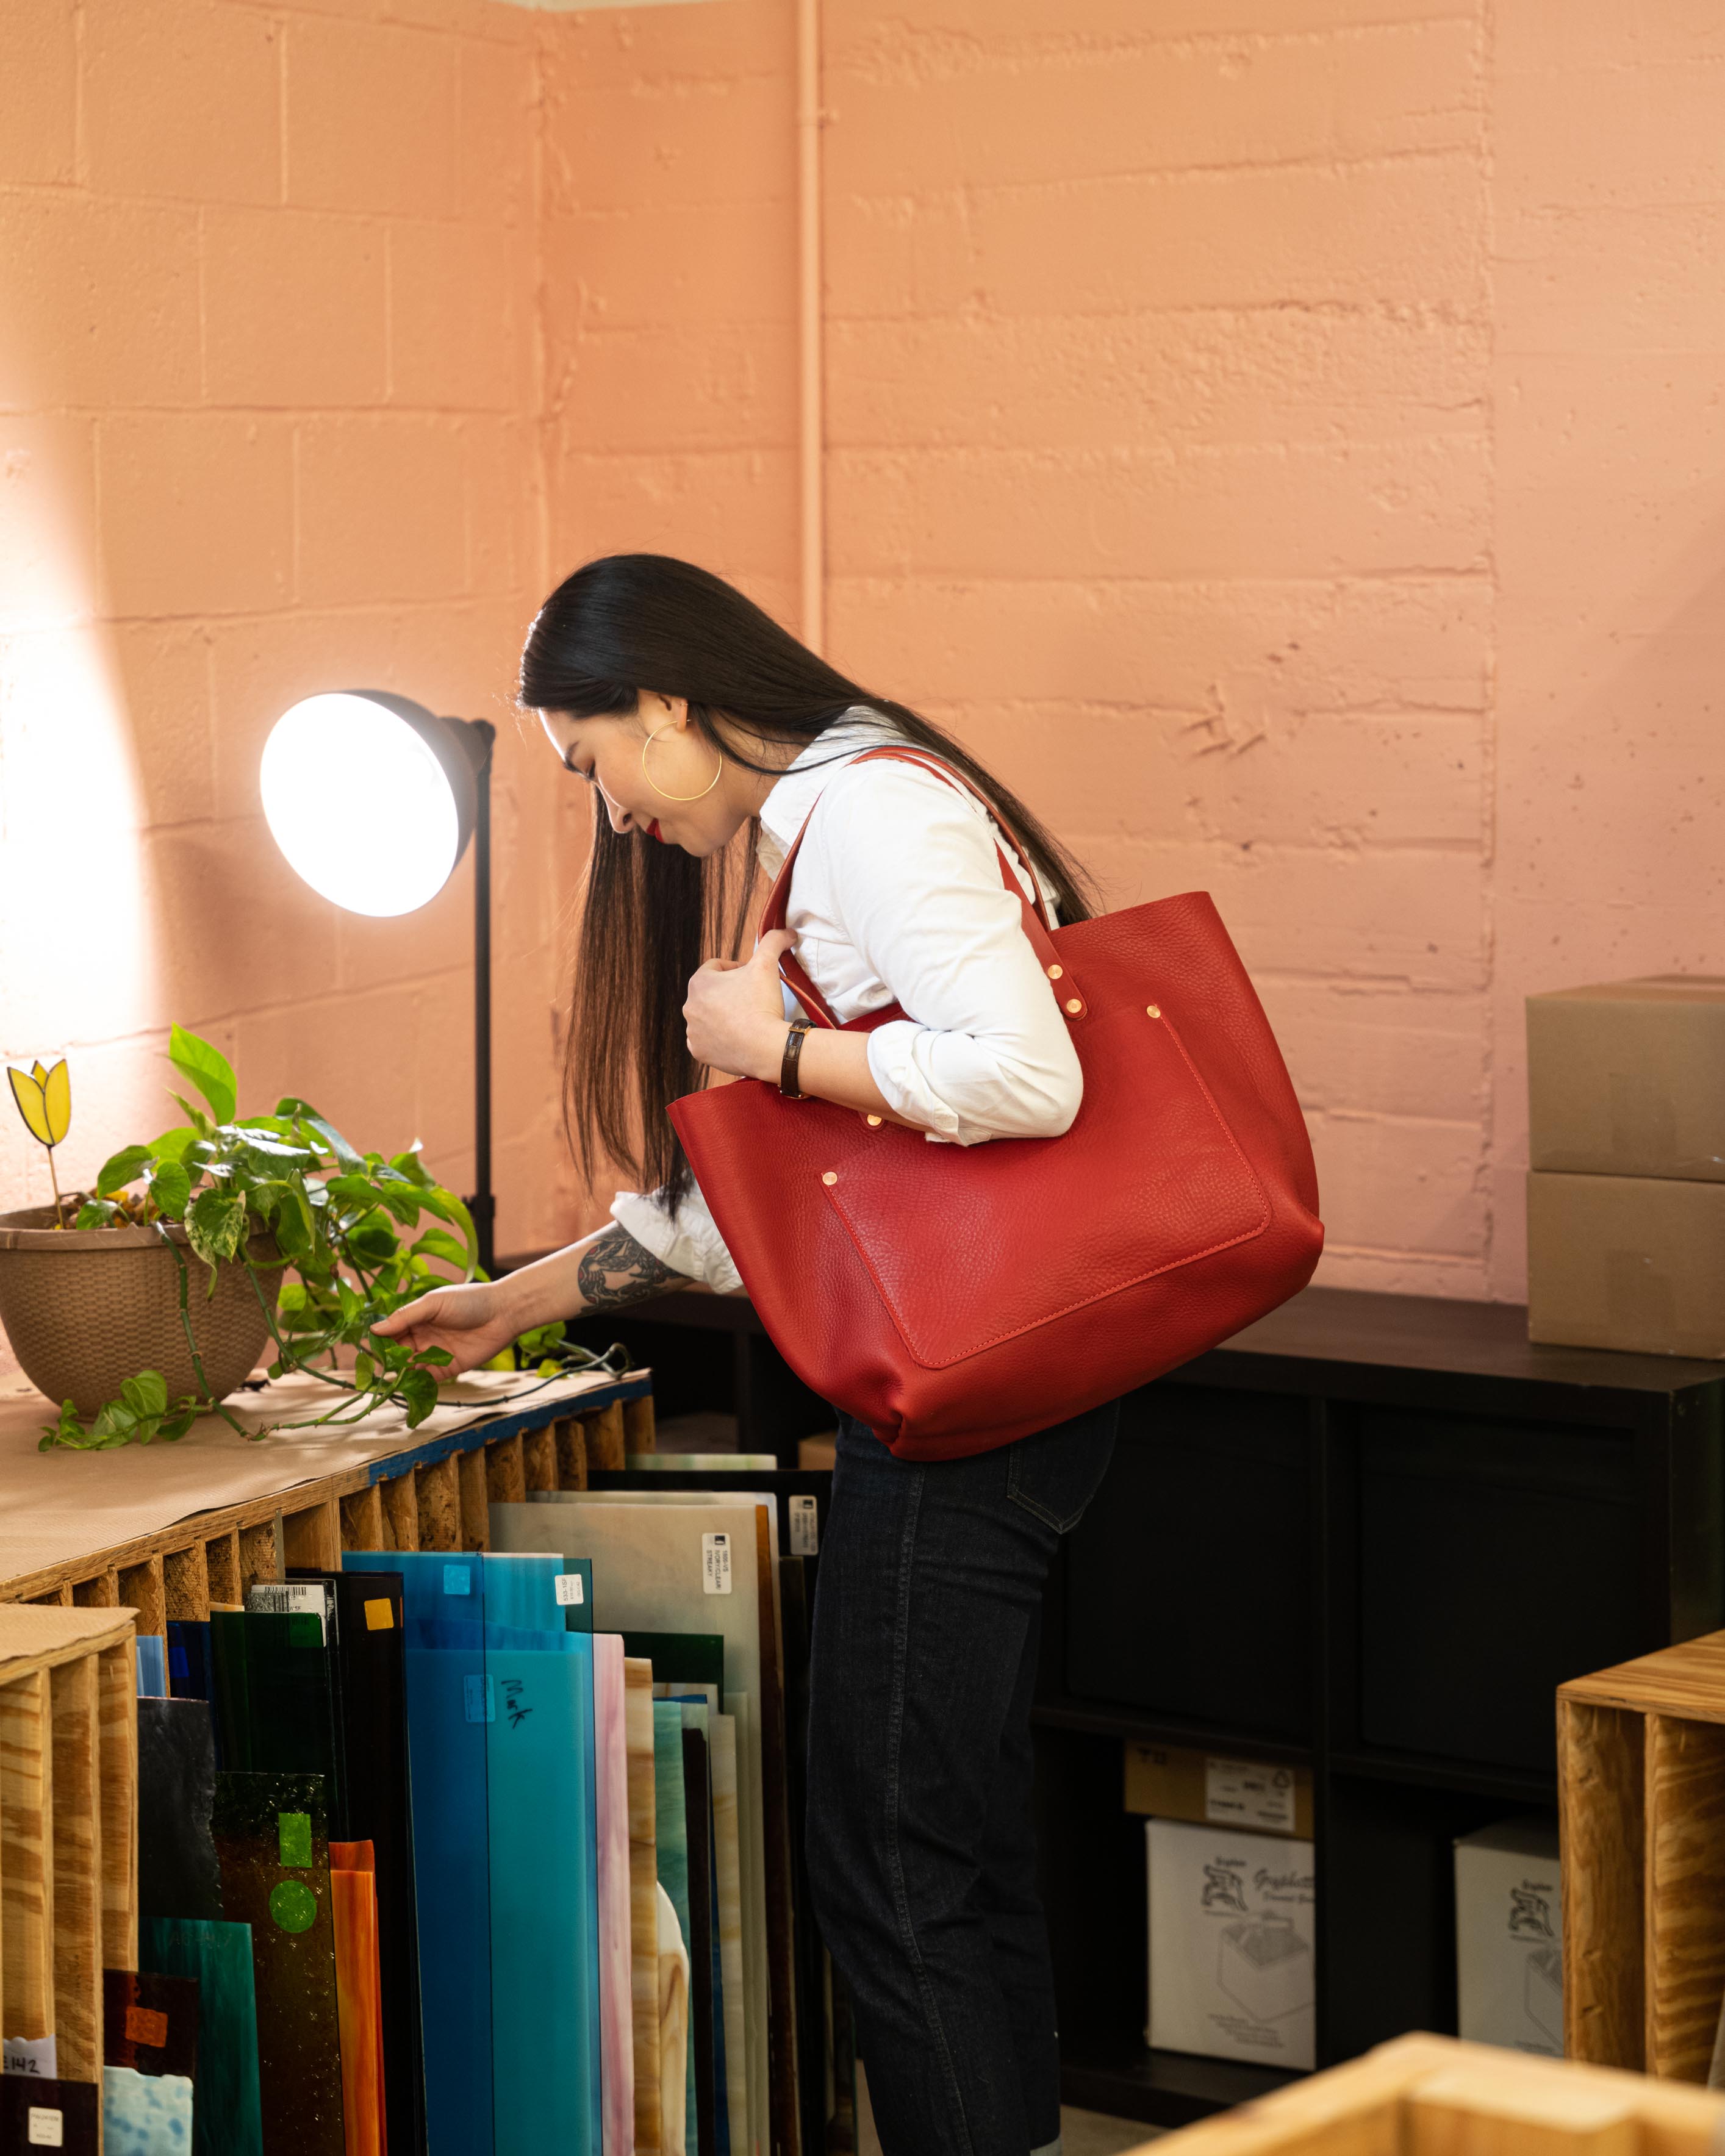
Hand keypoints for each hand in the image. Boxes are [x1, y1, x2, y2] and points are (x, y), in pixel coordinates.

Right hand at [370, 1280, 518, 1374]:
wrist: (503, 1313)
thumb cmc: (468, 1301)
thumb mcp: (433, 1303)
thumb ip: (405, 1316)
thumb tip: (374, 1329)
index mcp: (415, 1319)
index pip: (389, 1332)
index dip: (378, 1340)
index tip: (364, 1348)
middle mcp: (421, 1337)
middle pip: (396, 1352)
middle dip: (386, 1360)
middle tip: (375, 1368)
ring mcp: (433, 1354)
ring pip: (408, 1368)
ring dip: (399, 1374)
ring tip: (390, 1378)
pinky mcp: (447, 1369)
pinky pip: (426, 1380)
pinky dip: (415, 1384)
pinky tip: (408, 1385)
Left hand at [684, 929, 794, 1079]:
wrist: (765, 1047)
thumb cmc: (762, 1004)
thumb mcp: (767, 964)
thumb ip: (773, 941)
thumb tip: (787, 932)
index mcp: (699, 982)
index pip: (716, 967)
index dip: (736, 968)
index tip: (752, 977)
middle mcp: (689, 1006)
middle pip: (712, 993)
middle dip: (729, 993)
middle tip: (752, 998)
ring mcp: (692, 1032)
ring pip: (709, 1017)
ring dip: (723, 1016)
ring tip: (746, 1019)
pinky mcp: (698, 1052)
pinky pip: (707, 1041)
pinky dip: (719, 1038)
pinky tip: (736, 1037)